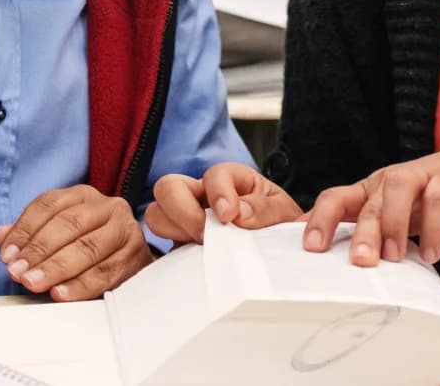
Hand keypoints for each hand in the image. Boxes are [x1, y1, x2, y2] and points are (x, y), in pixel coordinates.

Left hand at [0, 185, 151, 300]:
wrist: (130, 259)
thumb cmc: (90, 243)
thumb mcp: (58, 232)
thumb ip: (30, 233)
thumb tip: (0, 236)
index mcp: (84, 196)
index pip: (49, 205)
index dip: (24, 230)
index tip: (7, 254)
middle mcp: (108, 207)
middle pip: (69, 225)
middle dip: (38, 251)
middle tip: (18, 272)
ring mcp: (125, 231)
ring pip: (87, 248)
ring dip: (55, 268)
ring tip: (33, 282)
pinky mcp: (136, 257)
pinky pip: (105, 273)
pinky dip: (80, 285)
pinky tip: (61, 293)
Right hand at [144, 163, 302, 244]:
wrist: (279, 255)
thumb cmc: (281, 229)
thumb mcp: (283, 215)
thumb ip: (264, 210)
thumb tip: (239, 215)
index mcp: (231, 181)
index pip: (214, 173)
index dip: (218, 192)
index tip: (229, 216)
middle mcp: (202, 196)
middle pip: (168, 187)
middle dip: (181, 210)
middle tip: (205, 235)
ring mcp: (187, 221)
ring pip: (156, 215)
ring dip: (173, 231)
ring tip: (201, 249)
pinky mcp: (180, 247)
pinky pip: (159, 247)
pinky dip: (166, 255)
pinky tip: (191, 265)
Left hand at [302, 147, 439, 266]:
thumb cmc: (430, 198)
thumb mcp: (397, 215)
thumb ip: (372, 232)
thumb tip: (334, 264)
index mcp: (371, 190)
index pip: (336, 198)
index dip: (319, 220)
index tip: (309, 249)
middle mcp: (389, 180)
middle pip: (367, 202)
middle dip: (360, 232)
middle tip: (358, 261)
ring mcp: (420, 175)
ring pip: (398, 191)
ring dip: (393, 225)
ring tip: (394, 257)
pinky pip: (437, 200)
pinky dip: (433, 228)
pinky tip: (431, 253)